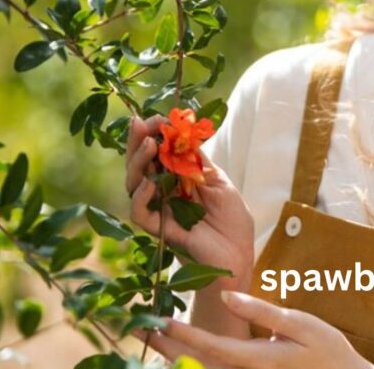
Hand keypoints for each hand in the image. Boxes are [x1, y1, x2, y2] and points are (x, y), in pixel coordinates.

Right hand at [125, 115, 254, 287]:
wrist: (239, 254)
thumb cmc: (232, 220)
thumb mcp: (217, 180)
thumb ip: (196, 159)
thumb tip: (179, 130)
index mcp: (177, 178)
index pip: (156, 152)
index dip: (153, 134)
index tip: (157, 118)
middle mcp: (163, 192)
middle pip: (139, 164)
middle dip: (137, 142)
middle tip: (142, 124)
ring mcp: (158, 210)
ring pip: (133, 184)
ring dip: (138, 162)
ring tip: (149, 145)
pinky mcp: (158, 230)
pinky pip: (138, 212)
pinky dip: (140, 196)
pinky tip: (152, 182)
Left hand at [135, 290, 373, 368]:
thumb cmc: (326, 349)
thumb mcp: (300, 324)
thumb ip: (262, 312)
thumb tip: (228, 295)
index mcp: (256, 360)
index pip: (211, 347)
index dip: (184, 334)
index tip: (161, 320)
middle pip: (197, 364)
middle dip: (166, 347)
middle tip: (138, 326)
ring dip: (173, 353)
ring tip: (149, 334)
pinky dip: (192, 359)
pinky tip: (177, 347)